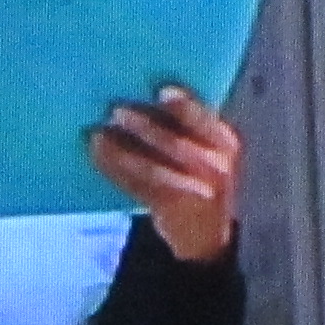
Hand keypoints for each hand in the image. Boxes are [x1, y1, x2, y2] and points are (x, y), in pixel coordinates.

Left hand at [89, 87, 241, 263]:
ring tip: (98, 135)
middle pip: (175, 144)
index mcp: (226, 143)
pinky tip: (98, 156)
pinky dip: (115, 171)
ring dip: (120, 151)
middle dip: (143, 125)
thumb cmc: (200, 175)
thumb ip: (187, 125)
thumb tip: (145, 94)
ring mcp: (196, 193)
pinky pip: (138, 187)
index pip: (203, 120)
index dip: (183, 105)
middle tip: (115, 111)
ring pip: (151, 168)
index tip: (160, 91)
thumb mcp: (209, 148)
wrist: (206, 233)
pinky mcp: (172, 209)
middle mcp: (217, 169)